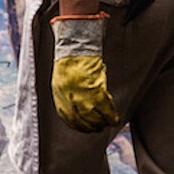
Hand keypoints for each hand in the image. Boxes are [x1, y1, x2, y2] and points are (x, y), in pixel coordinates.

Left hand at [50, 13, 120, 132]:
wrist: (77, 44)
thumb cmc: (70, 57)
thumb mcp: (62, 77)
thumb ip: (67, 91)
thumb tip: (75, 103)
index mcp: (58, 94)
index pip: (66, 116)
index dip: (76, 125)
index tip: (83, 128)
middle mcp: (70, 98)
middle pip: (81, 120)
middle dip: (90, 127)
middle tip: (97, 128)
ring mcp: (83, 96)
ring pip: (94, 118)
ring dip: (102, 123)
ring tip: (106, 124)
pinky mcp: (97, 91)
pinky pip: (106, 109)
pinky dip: (111, 116)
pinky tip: (115, 119)